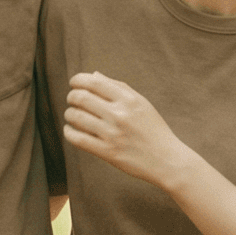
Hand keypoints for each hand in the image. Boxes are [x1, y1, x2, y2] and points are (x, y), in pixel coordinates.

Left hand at [63, 73, 195, 189]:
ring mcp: (112, 134)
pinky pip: (78, 139)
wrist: (166, 159)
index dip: (78, 80)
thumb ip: (119, 87)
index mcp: (129, 100)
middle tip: (72, 99)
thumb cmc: (154, 129)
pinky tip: (70, 130)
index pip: (94, 82)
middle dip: (71, 96)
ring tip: (72, 115)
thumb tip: (94, 75)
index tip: (75, 83)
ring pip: (76, 117)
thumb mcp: (142, 103)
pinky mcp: (107, 152)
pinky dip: (69, 132)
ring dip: (69, 114)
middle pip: (81, 98)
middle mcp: (119, 115)